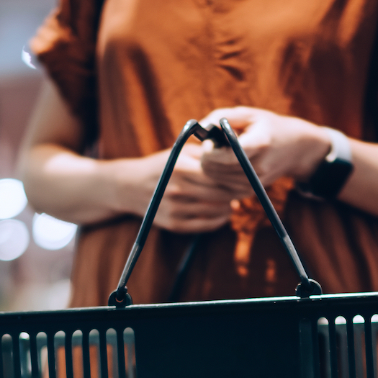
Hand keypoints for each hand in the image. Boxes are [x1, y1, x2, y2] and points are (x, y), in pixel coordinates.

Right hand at [117, 147, 233, 233]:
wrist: (130, 186)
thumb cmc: (162, 166)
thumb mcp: (180, 152)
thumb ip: (207, 153)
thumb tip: (237, 155)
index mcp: (181, 168)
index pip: (220, 175)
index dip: (237, 177)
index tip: (247, 176)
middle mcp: (178, 189)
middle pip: (221, 194)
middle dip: (237, 192)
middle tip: (244, 189)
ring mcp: (176, 209)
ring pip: (217, 210)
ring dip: (230, 206)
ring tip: (233, 199)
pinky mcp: (175, 224)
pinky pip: (207, 225)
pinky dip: (220, 220)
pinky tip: (223, 212)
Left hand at [198, 107, 331, 192]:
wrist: (296, 149)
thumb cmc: (267, 126)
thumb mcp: (248, 114)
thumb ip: (221, 117)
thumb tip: (201, 128)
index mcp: (259, 143)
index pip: (228, 156)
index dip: (212, 150)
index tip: (210, 140)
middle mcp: (258, 167)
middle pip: (214, 169)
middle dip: (207, 155)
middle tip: (216, 143)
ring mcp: (253, 183)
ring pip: (213, 177)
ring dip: (212, 163)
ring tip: (227, 151)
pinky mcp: (248, 192)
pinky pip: (219, 185)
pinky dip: (217, 173)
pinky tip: (229, 163)